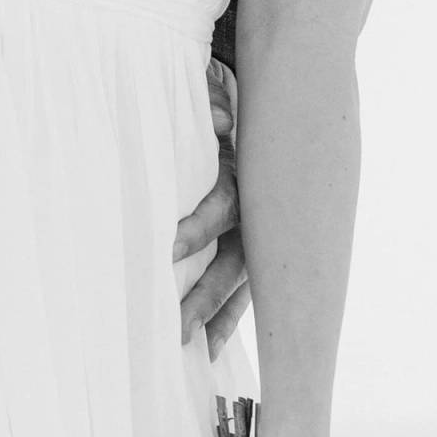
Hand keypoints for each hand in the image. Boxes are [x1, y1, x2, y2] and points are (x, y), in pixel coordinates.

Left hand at [175, 60, 249, 356]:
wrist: (269, 92)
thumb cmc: (229, 91)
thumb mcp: (218, 88)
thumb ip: (215, 100)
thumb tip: (221, 119)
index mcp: (246, 171)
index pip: (223, 207)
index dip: (197, 227)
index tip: (167, 248)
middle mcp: (260, 207)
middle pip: (234, 259)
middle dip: (204, 292)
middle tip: (174, 325)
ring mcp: (263, 228)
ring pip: (242, 280)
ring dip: (217, 313)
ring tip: (192, 349)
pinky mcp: (261, 240)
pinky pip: (247, 285)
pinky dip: (230, 315)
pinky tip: (213, 347)